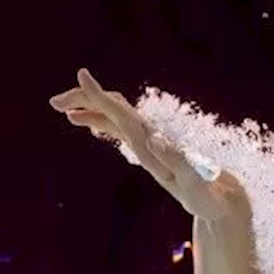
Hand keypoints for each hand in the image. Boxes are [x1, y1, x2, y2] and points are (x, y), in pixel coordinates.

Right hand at [50, 69, 250, 221]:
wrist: (219, 199)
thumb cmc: (206, 194)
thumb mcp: (193, 182)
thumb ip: (176, 161)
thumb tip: (155, 138)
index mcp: (153, 140)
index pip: (122, 112)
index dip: (101, 95)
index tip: (83, 74)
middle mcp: (149, 135)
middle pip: (113, 107)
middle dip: (85, 99)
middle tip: (55, 103)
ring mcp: (148, 140)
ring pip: (114, 115)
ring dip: (89, 108)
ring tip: (63, 109)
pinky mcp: (148, 149)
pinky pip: (119, 128)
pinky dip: (100, 121)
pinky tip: (87, 123)